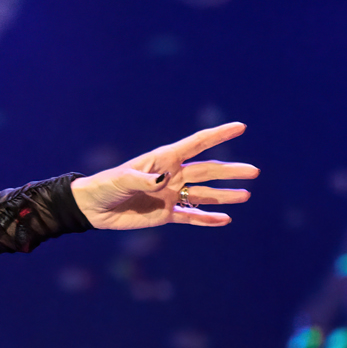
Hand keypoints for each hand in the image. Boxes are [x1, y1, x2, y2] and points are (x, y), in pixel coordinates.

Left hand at [70, 122, 256, 230]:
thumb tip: (164, 181)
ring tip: (245, 195)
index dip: (218, 135)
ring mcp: (170, 195)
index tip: (240, 127)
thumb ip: (142, 179)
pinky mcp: (165, 214)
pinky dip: (206, 219)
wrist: (92, 208)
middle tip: (254, 171)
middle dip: (230, 171)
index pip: (196, 144)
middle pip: (207, 171)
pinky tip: (224, 219)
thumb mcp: (121, 180)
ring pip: (203, 194)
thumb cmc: (105, 186)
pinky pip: (190, 216)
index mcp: (163, 159)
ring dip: (224, 195)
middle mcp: (171, 176)